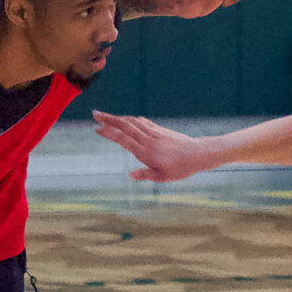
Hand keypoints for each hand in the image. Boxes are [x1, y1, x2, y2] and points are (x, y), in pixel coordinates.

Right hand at [92, 112, 217, 180]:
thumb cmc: (180, 169)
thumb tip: (130, 175)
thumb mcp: (162, 177)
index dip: (109, 133)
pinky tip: (126, 119)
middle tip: (94, 114)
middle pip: (124, 126)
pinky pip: (142, 122)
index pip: (123, 140)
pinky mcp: (160, 130)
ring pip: (132, 122)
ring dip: (118, 117)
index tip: (97, 129)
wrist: (197, 154)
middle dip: (108, 119)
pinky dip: (131, 119)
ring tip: (105, 116)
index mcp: (145, 152)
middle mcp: (147, 140)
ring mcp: (153, 133)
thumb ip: (145, 175)